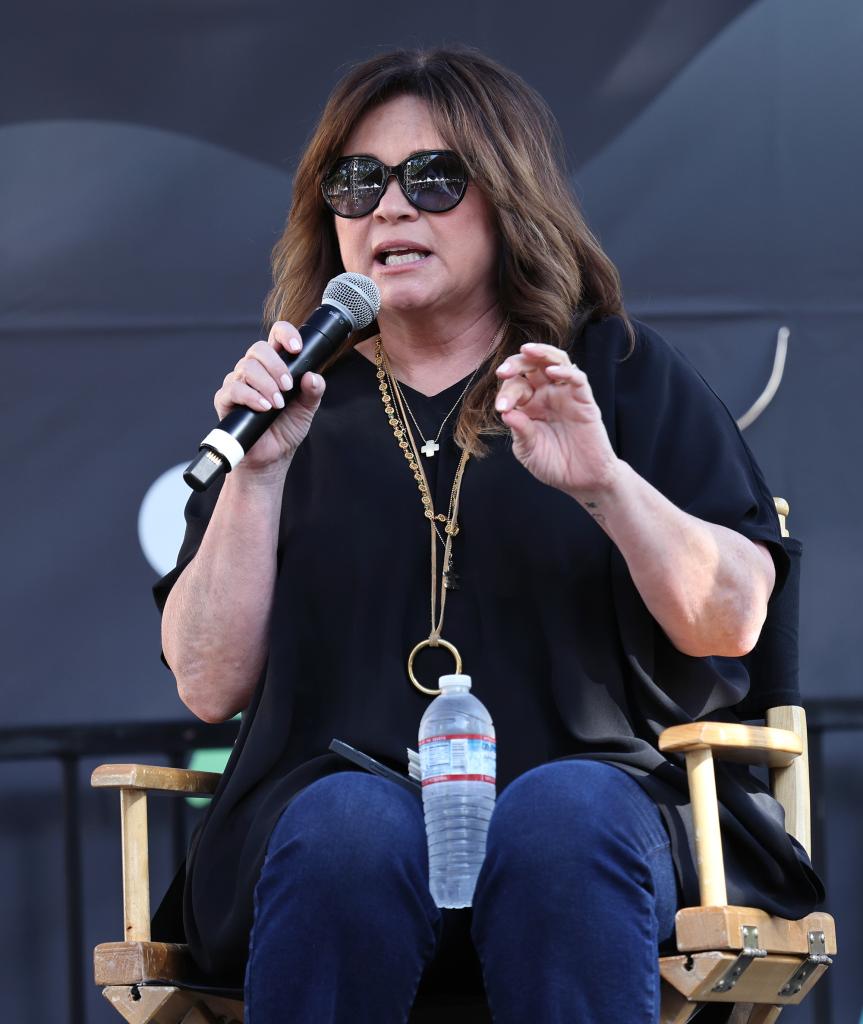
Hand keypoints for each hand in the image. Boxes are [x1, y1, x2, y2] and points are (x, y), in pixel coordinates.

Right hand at [214, 321, 325, 471]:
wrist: (271, 458)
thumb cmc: (286, 430)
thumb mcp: (307, 409)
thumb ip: (313, 391)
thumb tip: (313, 376)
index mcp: (275, 366)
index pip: (276, 336)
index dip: (286, 334)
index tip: (297, 348)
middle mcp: (254, 370)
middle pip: (258, 348)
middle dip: (276, 366)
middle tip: (288, 387)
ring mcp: (238, 382)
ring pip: (246, 367)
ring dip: (266, 384)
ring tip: (278, 404)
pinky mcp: (226, 399)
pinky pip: (234, 388)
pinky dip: (252, 397)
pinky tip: (264, 407)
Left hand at [495, 342, 619, 498]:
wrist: (582, 481)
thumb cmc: (553, 464)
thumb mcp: (529, 451)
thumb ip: (520, 432)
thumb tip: (507, 413)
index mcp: (529, 405)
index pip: (515, 386)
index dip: (506, 392)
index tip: (501, 408)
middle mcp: (546, 395)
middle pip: (532, 366)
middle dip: (516, 363)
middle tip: (503, 371)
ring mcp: (566, 395)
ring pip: (555, 361)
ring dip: (541, 353)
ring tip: (527, 350)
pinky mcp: (584, 401)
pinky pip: (577, 379)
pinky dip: (565, 372)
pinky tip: (552, 372)